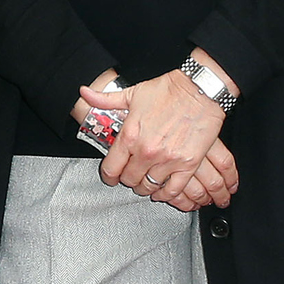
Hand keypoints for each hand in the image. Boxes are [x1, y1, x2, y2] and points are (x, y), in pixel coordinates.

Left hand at [79, 68, 237, 203]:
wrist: (199, 89)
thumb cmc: (167, 90)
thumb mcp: (131, 93)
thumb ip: (105, 99)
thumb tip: (84, 93)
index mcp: (130, 136)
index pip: (111, 169)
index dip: (109, 176)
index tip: (111, 177)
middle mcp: (146, 152)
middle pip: (129, 180)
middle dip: (128, 179)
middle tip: (131, 175)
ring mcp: (167, 160)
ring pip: (149, 187)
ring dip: (146, 186)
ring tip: (146, 181)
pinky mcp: (187, 165)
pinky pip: (173, 190)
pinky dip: (166, 194)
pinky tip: (163, 190)